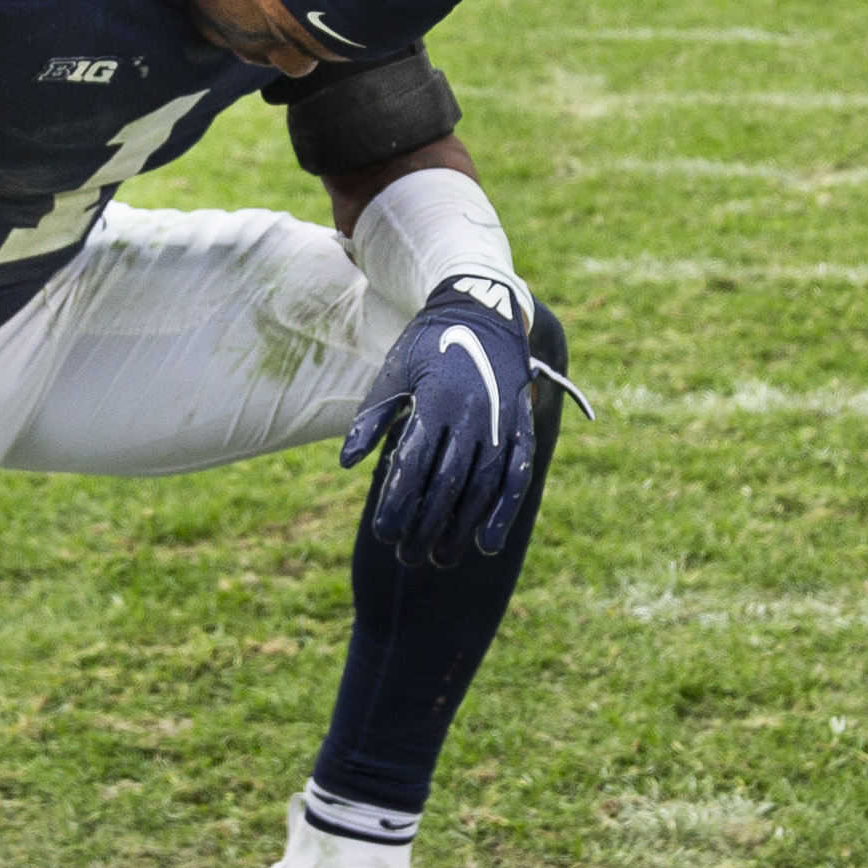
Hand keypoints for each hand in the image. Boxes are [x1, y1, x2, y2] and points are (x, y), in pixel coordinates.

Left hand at [343, 275, 548, 561]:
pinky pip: (516, 475)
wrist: (482, 309)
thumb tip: (346, 464)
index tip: (382, 534)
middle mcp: (471, 414)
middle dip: (425, 526)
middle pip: (446, 485)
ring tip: (440, 559)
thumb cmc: (427, 346)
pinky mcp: (522, 425)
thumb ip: (371, 418)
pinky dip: (504, 511)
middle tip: (406, 557)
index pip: (412, 465)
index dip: (397, 503)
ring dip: (461, 529)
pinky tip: (488, 543)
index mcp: (434, 401)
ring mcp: (500, 422)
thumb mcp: (393, 374)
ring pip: (482, 487)